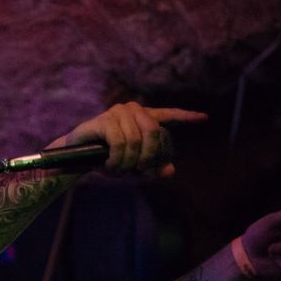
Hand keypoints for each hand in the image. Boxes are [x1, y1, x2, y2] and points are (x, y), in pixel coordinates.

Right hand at [48, 102, 206, 175]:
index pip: (169, 115)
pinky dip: (116, 159)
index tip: (204, 118)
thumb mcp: (132, 167)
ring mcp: (118, 113)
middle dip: (147, 157)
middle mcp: (133, 110)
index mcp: (144, 118)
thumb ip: (151, 168)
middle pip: (153, 133)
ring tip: (117, 170)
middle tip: (137, 170)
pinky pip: (119, 143)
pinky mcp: (104, 120)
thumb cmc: (106, 158)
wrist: (76, 158)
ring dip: (127, 162)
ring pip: (135, 141)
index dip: (186, 117)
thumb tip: (170, 170)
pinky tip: (109, 163)